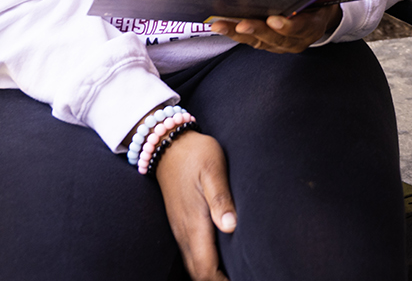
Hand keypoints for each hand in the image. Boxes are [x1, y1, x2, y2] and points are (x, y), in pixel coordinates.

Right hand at [156, 130, 235, 280]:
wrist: (168, 143)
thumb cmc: (195, 154)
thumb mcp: (213, 170)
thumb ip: (221, 199)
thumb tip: (230, 227)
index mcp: (194, 222)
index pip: (206, 268)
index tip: (243, 279)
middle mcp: (184, 231)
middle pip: (198, 273)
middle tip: (243, 278)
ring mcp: (179, 228)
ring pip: (192, 265)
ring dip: (210, 275)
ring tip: (233, 275)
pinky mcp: (179, 222)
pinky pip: (190, 254)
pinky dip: (204, 264)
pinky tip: (219, 261)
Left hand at [210, 4, 340, 53]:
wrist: (320, 16)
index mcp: (314, 25)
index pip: (302, 27)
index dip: (288, 26)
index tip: (273, 20)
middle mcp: (297, 40)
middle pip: (275, 38)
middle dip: (256, 30)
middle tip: (241, 24)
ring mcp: (281, 45)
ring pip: (258, 41)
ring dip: (237, 33)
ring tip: (219, 25)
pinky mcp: (267, 44)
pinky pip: (250, 40)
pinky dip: (234, 33)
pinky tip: (219, 24)